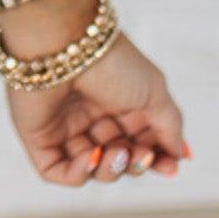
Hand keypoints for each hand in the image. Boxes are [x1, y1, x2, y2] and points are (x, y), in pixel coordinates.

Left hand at [3, 28, 189, 189]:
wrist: (67, 43)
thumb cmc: (112, 61)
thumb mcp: (155, 93)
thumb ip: (170, 128)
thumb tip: (179, 157)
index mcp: (118, 104)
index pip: (139, 144)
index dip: (155, 160)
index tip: (169, 167)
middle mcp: (92, 116)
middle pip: (118, 160)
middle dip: (134, 165)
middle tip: (140, 154)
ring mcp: (64, 127)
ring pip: (92, 170)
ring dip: (110, 171)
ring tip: (116, 152)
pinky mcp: (39, 136)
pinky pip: (58, 172)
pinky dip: (78, 174)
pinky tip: (91, 157)